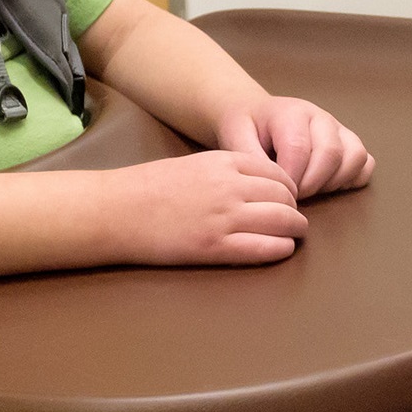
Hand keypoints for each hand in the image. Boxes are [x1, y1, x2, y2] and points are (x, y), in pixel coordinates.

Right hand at [112, 150, 308, 264]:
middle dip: (294, 209)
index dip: (288, 187)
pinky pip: (265, 248)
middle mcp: (230, 187)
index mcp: (224, 162)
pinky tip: (282, 249)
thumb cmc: (148, 188)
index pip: (276, 172)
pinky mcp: (215, 247)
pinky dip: (281, 248)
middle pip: (284, 196)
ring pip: (283, 221)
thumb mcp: (192, 165)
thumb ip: (225, 171)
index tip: (287, 198)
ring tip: (294, 235)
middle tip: (293, 219)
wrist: (116, 210)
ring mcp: (224, 217)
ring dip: (295, 229)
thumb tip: (255, 186)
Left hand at [214, 96, 375, 197]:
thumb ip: (249, 157)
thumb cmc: (247, 127)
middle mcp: (321, 118)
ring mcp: (340, 130)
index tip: (277, 192)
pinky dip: (352, 180)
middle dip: (311, 184)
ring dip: (333, 183)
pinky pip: (366, 163)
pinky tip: (328, 186)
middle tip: (293, 196)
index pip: (299, 148)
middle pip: (331, 153)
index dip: (290, 178)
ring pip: (355, 157)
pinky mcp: (350, 143)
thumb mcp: (235, 136)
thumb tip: (272, 183)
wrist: (257, 114)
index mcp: (292, 113)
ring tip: (310, 190)